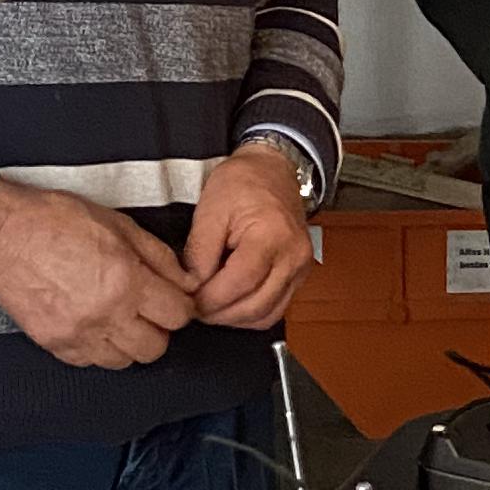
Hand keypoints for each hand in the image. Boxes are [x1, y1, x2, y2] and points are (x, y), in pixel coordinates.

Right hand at [0, 182, 200, 370]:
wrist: (1, 238)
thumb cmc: (56, 222)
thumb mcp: (119, 224)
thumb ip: (159, 256)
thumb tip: (186, 281)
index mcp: (127, 281)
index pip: (177, 315)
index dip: (180, 306)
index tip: (172, 299)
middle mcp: (106, 314)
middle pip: (156, 347)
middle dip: (158, 329)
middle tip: (147, 310)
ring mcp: (79, 334)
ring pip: (125, 361)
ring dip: (129, 342)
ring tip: (119, 319)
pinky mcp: (56, 344)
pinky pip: (92, 362)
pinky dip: (98, 348)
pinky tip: (93, 325)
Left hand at [185, 144, 316, 328]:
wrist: (273, 170)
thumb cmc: (244, 182)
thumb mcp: (210, 209)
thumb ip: (199, 251)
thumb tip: (193, 286)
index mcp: (271, 235)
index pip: (240, 283)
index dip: (211, 299)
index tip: (189, 300)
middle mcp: (293, 257)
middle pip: (256, 306)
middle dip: (220, 314)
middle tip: (194, 308)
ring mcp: (300, 269)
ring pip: (268, 315)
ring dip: (235, 319)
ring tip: (211, 306)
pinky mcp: (299, 276)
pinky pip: (275, 309)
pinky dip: (251, 314)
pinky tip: (231, 303)